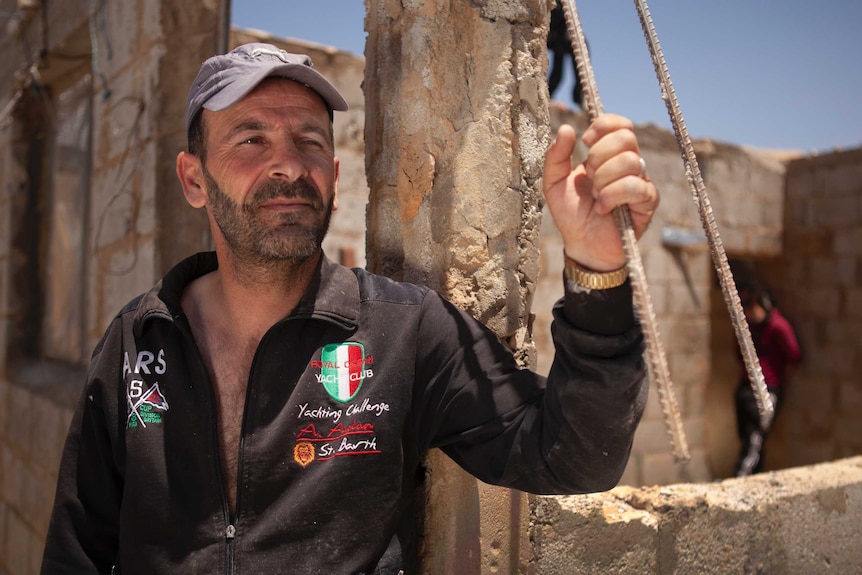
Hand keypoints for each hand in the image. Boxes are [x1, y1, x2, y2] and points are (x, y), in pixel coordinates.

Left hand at [543, 114, 658, 271]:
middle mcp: (629, 164)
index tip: (586, 141)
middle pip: (627, 138)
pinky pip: (635, 186)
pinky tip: (602, 208)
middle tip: (589, 177)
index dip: (604, 126)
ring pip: (630, 161)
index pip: (621, 125)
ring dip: (603, 179)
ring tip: (595, 196)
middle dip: (599, 155)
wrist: (581, 245)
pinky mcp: (648, 201)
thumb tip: (566, 128)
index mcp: (609, 154)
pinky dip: (612, 196)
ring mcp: (641, 181)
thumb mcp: (554, 183)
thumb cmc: (571, 214)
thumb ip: (556, 156)